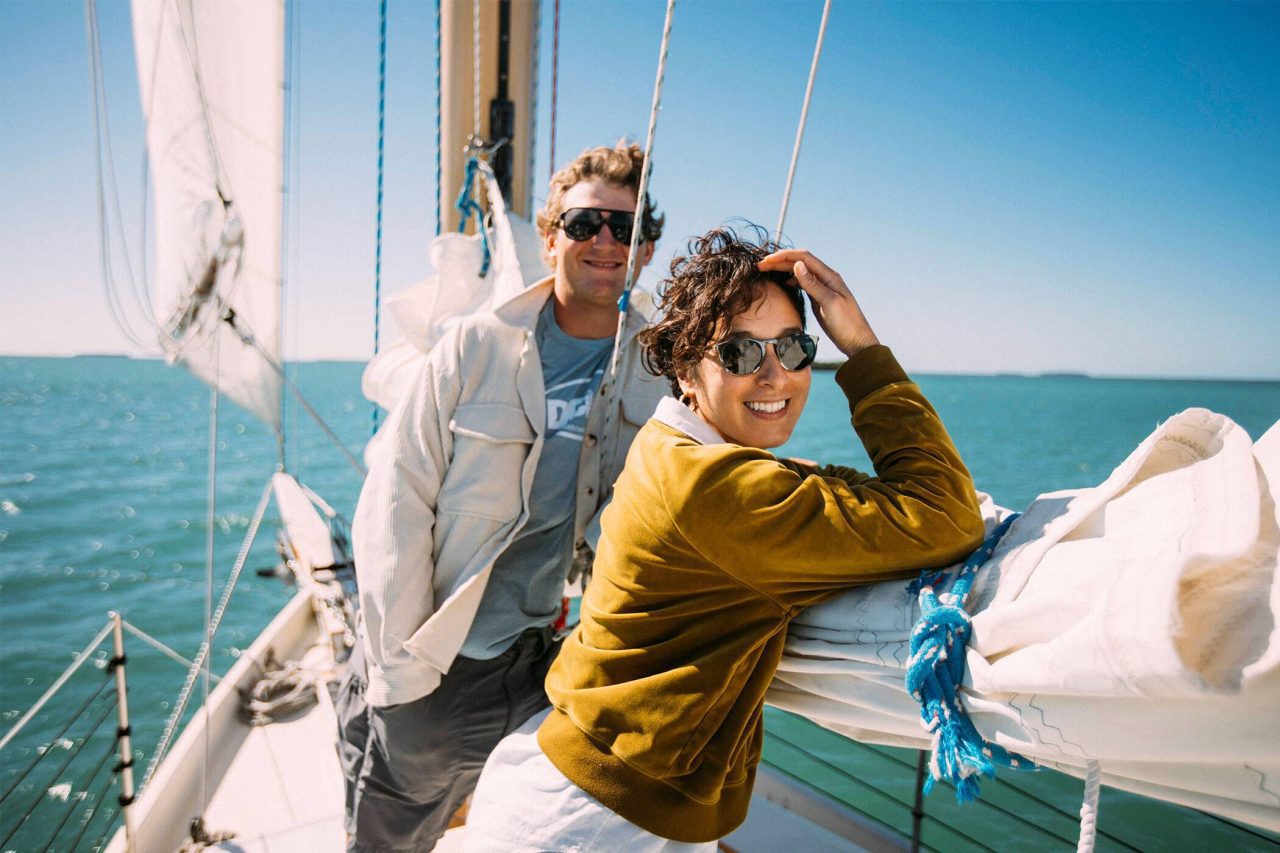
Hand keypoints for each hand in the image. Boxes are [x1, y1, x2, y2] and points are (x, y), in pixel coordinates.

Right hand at [758, 250, 878, 356]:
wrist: (856, 341)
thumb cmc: (846, 324)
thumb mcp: (829, 304)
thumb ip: (813, 285)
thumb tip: (797, 265)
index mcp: (829, 276)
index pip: (804, 257)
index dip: (784, 256)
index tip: (767, 260)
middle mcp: (826, 278)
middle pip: (800, 262)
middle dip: (780, 261)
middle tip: (760, 266)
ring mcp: (822, 287)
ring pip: (800, 271)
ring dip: (783, 269)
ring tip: (767, 272)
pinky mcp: (819, 297)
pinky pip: (803, 282)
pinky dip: (791, 280)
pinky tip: (784, 284)